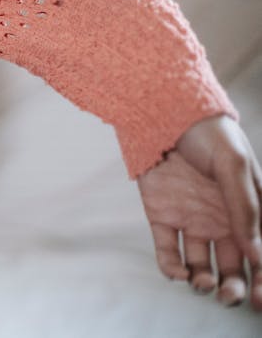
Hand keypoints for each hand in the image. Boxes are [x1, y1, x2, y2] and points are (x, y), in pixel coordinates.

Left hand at [136, 113, 261, 309]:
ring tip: (203, 284)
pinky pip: (168, 250)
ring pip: (202, 264)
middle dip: (235, 288)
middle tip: (231, 298)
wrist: (163, 114)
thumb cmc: (208, 135)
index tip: (260, 300)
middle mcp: (223, 221)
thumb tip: (257, 254)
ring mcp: (192, 220)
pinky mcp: (162, 217)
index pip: (260, 252)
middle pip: (233, 266)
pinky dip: (171, 267)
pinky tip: (178, 273)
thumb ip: (245, 208)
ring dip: (204, 281)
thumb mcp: (234, 167)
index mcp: (249, 210)